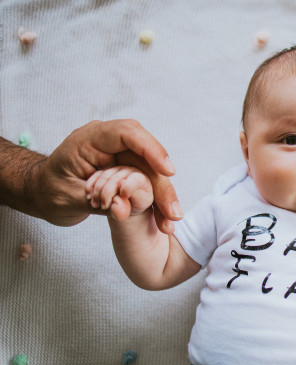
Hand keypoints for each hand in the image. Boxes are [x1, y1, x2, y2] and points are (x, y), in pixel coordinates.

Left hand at [36, 119, 181, 232]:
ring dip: (163, 196)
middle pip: (146, 158)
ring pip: (151, 172)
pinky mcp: (128, 169)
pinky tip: (164, 218)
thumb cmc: (49, 191)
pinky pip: (148, 181)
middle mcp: (110, 144)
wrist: (43, 194)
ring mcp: (121, 156)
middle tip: (172, 212)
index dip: (151, 149)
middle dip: (162, 185)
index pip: (127, 134)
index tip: (168, 170)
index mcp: (89, 139)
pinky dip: (156, 200)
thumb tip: (124, 209)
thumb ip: (97, 201)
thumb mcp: (67, 199)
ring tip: (170, 221)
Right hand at [86, 166, 152, 219]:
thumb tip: (115, 207)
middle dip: (107, 194)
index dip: (128, 188)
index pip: (136, 180)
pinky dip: (90, 186)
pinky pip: (96, 175)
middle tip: (103, 206)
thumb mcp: (135, 208)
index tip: (122, 198)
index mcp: (142, 179)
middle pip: (116, 179)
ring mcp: (117, 169)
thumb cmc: (136, 203)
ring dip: (97, 192)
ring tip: (95, 205)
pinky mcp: (107, 170)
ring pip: (104, 177)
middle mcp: (130, 170)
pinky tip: (89, 196)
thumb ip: (126, 208)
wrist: (130, 200)